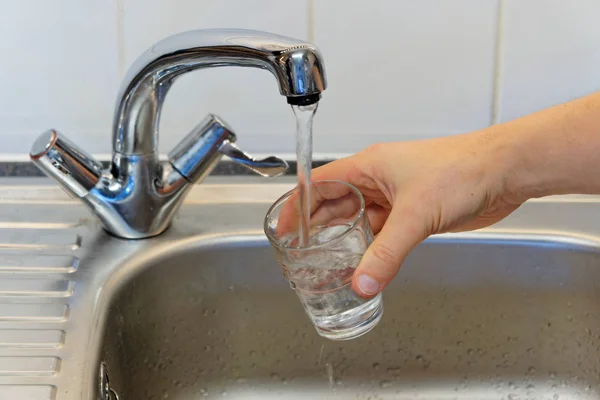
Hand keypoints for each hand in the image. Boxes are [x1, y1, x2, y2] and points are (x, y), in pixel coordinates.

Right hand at [310, 129, 521, 296]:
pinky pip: (383, 233)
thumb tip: (362, 283)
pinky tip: (364, 263)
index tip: (284, 228)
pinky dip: (372, 248)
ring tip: (326, 261)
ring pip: (360, 220)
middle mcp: (378, 180)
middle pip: (335, 203)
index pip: (320, 184)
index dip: (297, 205)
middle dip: (317, 226)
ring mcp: (397, 197)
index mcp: (369, 166)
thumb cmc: (462, 170)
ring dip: (345, 239)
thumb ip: (385, 254)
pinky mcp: (414, 213)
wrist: (504, 172)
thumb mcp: (414, 215)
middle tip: (301, 251)